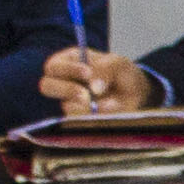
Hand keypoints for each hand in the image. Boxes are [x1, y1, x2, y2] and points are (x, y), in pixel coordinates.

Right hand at [40, 47, 157, 116]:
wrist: (136, 95)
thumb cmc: (122, 73)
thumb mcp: (118, 64)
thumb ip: (106, 69)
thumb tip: (94, 89)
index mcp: (68, 62)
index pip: (54, 66)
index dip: (67, 70)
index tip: (88, 73)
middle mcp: (64, 83)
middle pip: (46, 86)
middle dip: (67, 89)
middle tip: (87, 95)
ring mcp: (70, 103)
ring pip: (66, 107)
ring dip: (87, 106)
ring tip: (112, 103)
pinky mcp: (81, 120)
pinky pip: (82, 122)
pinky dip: (98, 117)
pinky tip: (113, 110)